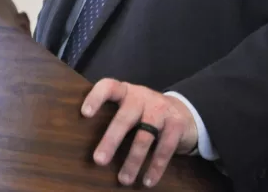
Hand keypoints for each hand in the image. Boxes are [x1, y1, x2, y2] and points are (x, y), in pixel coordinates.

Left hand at [82, 78, 197, 186]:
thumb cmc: (144, 114)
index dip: (96, 97)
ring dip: (133, 160)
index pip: (109, 87)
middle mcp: (142, 97)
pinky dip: (156, 166)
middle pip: (125, 117)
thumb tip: (84, 146)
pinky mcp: (176, 123)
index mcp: (125, 92)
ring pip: (144, 135)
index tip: (84, 114)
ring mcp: (161, 109)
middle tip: (99, 161)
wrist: (183, 112)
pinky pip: (165, 147)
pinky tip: (148, 181)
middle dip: (111, 140)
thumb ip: (113, 117)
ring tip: (124, 180)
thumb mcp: (129, 109)